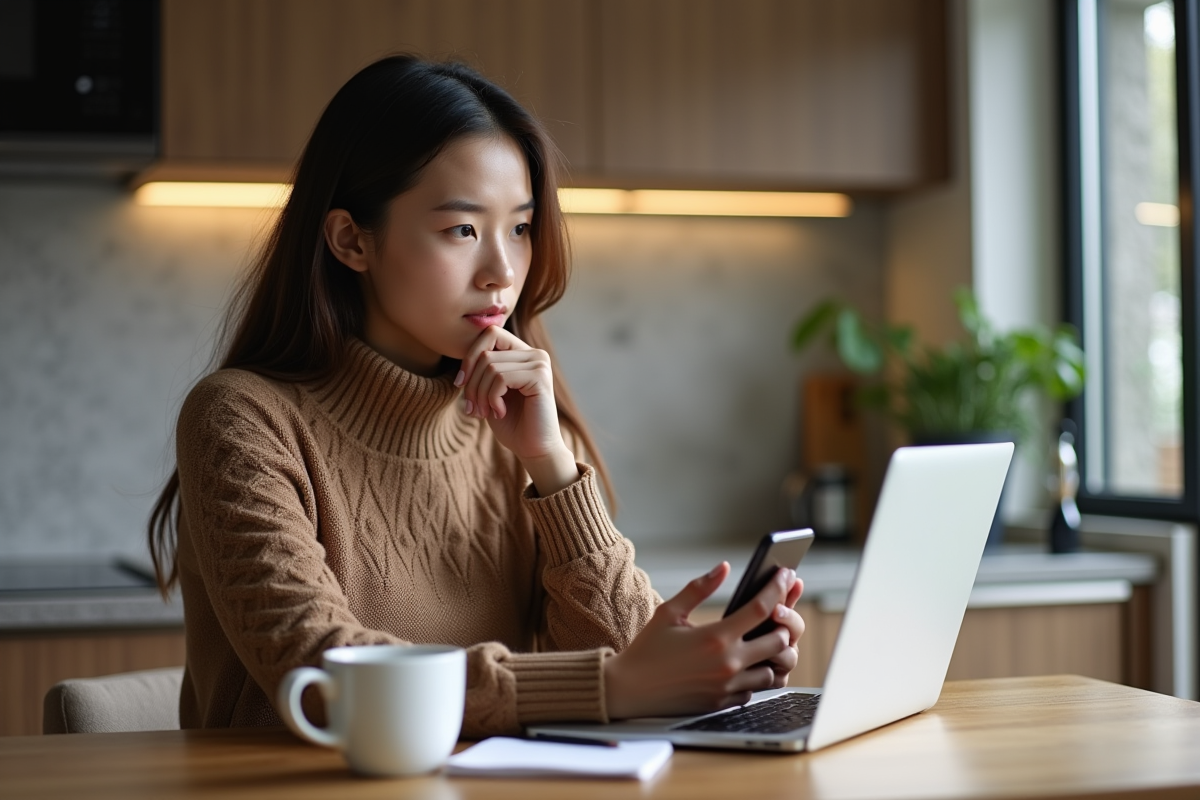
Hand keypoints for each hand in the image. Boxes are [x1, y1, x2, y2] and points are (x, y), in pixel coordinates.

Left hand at [455, 325, 576, 495]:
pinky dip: (492, 398)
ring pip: (490, 366)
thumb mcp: (488, 392)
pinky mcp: (540, 377)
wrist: (533, 449)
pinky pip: (500, 378)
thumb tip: (462, 357)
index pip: (489, 333)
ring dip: (480, 394)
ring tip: (485, 412)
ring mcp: (539, 363)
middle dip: (471, 383)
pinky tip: (500, 412)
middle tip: (472, 408)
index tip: (460, 384)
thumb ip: (481, 370)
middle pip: (486, 352)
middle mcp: (534, 354)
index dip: (470, 356)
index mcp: (523, 353)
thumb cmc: (511, 423)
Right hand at [603, 562, 804, 719]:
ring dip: (772, 656)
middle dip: (782, 626)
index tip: (787, 576)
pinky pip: (754, 691)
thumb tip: (723, 568)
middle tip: (778, 615)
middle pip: (778, 641)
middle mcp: (727, 663)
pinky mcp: (723, 704)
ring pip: (772, 672)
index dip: (778, 589)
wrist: (629, 690)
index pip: (761, 608)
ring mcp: (728, 687)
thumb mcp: (669, 612)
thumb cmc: (647, 649)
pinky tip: (745, 665)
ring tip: (764, 642)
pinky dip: (755, 677)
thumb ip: (699, 588)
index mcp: (716, 637)